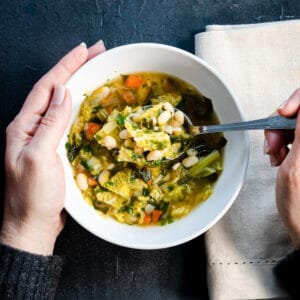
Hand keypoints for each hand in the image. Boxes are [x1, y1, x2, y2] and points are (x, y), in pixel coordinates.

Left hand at [0, 41, 105, 254]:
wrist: (33, 223)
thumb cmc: (33, 196)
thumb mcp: (40, 157)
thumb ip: (50, 123)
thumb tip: (63, 93)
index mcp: (24, 126)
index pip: (46, 87)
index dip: (65, 67)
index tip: (84, 51)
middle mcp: (32, 127)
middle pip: (55, 90)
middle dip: (75, 69)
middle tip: (97, 54)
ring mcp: (44, 137)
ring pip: (62, 103)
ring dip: (79, 84)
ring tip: (96, 70)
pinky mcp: (56, 147)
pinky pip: (68, 120)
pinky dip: (80, 106)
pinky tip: (90, 101)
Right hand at [264, 88, 299, 246]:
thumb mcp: (297, 167)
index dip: (296, 102)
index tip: (282, 114)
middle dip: (282, 123)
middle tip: (274, 143)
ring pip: (295, 123)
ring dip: (279, 135)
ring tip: (275, 154)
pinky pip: (294, 135)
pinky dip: (282, 142)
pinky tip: (279, 156)